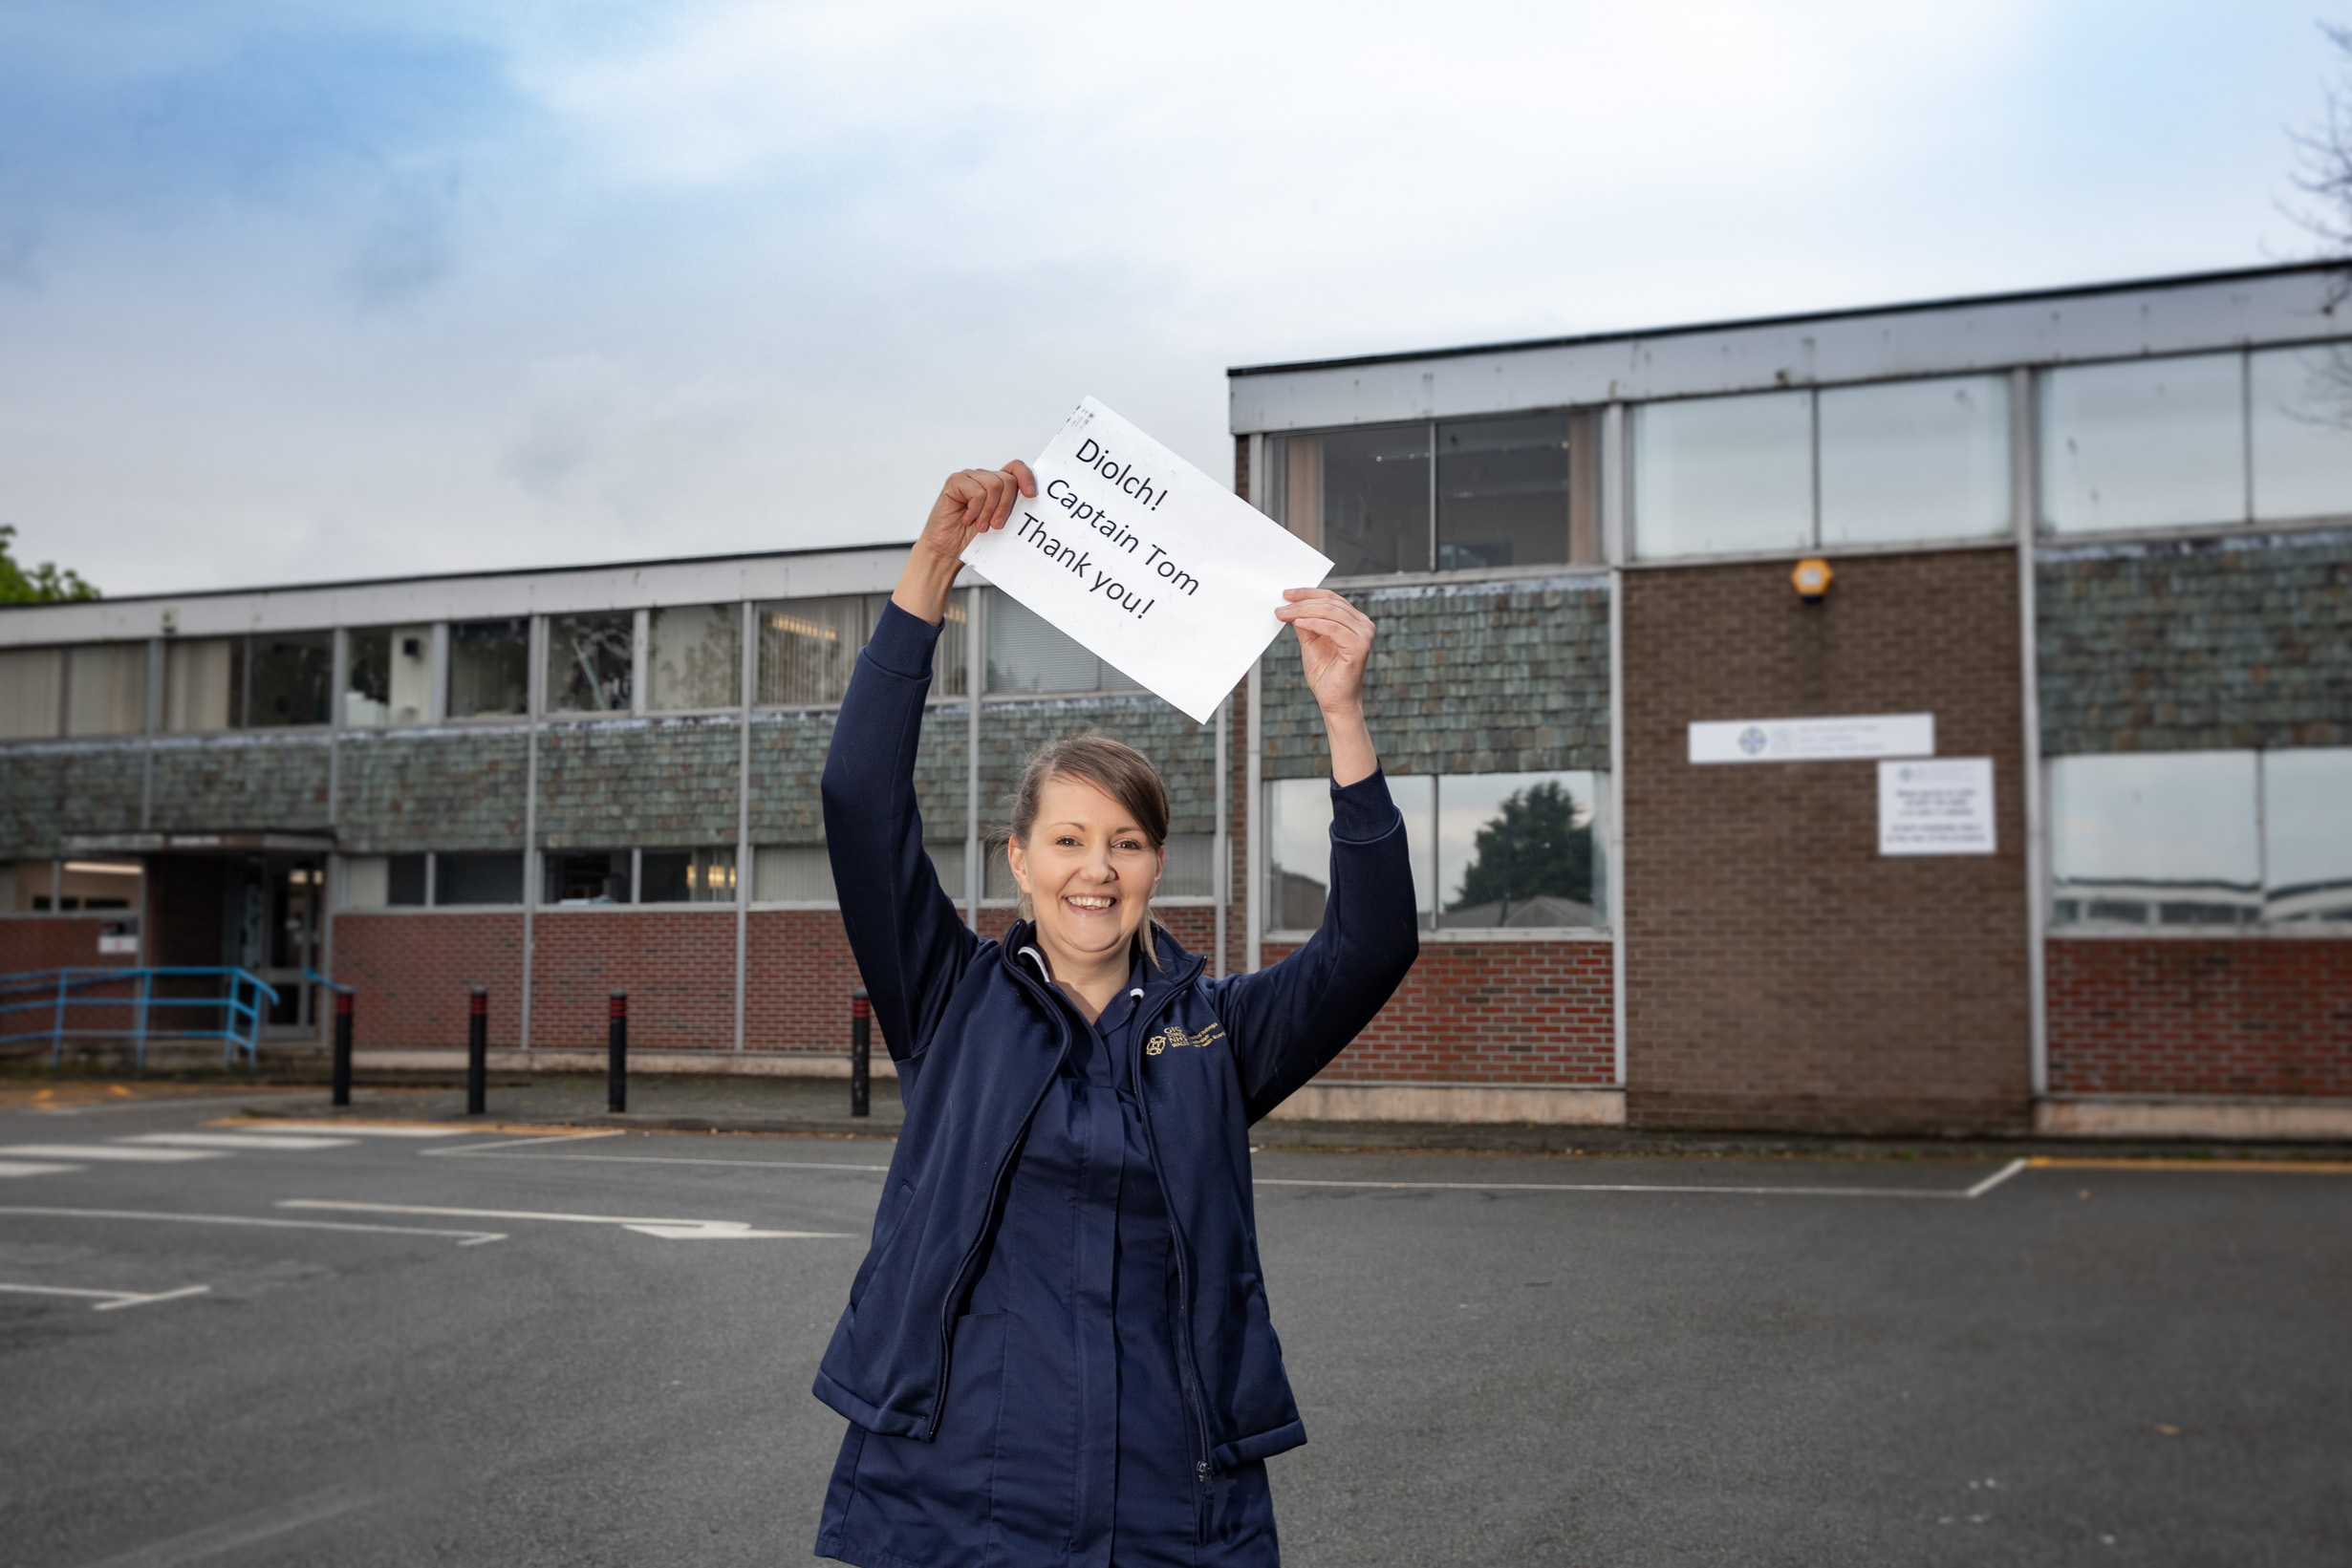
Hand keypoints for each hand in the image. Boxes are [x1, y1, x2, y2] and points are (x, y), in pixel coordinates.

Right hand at [894, 460, 1036, 622]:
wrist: (948, 551)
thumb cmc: (972, 538)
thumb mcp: (1000, 522)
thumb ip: (1013, 507)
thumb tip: (1032, 499)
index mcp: (997, 484)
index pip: (1016, 468)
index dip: (1027, 477)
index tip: (1030, 496)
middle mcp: (983, 477)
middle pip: (1008, 480)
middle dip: (1006, 506)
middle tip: (996, 526)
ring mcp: (968, 477)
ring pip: (994, 485)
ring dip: (989, 511)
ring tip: (980, 526)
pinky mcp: (955, 482)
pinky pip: (976, 492)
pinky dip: (974, 511)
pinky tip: (967, 519)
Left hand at [1275, 588, 1373, 716]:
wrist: (1333, 701)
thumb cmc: (1325, 674)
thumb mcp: (1310, 641)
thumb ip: (1305, 622)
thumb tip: (1291, 605)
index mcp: (1355, 621)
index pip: (1331, 598)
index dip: (1307, 593)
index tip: (1286, 594)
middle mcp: (1364, 625)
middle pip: (1330, 603)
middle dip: (1302, 603)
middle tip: (1281, 608)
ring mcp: (1364, 635)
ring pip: (1331, 612)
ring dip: (1304, 611)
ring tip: (1285, 615)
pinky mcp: (1360, 647)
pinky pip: (1334, 628)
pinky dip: (1314, 624)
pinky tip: (1298, 623)